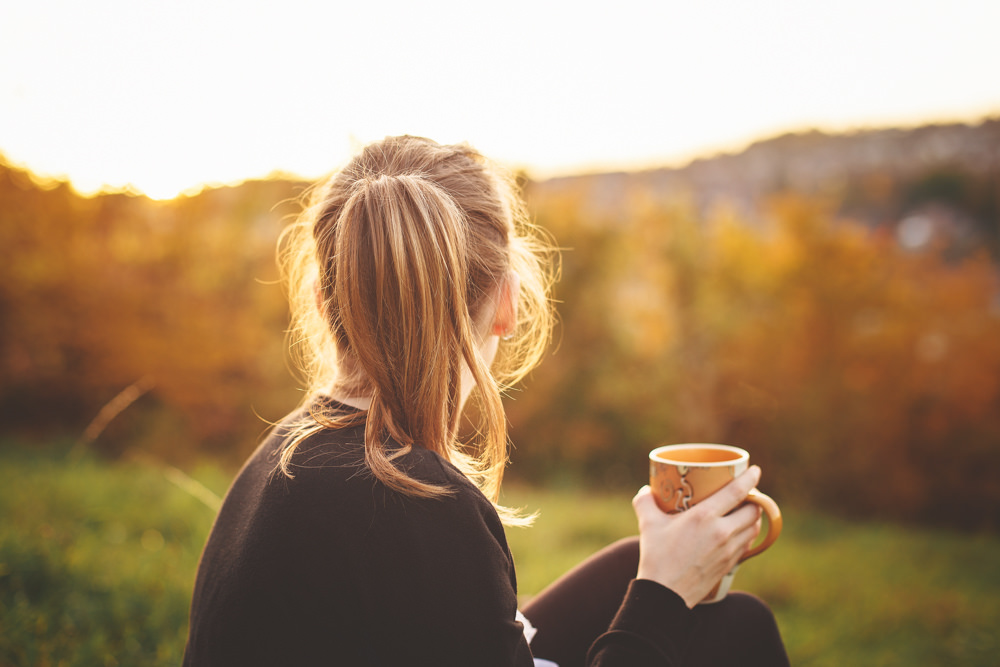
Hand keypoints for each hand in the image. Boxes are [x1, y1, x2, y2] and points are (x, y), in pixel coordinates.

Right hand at [632, 466, 763, 607]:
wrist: (665, 594)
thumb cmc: (656, 557)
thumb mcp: (648, 524)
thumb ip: (645, 502)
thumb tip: (646, 490)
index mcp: (704, 517)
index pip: (737, 492)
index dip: (750, 478)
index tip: (755, 469)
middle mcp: (722, 532)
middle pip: (753, 510)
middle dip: (754, 499)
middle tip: (746, 492)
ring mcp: (729, 550)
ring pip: (754, 528)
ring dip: (754, 517)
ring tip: (745, 510)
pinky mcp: (730, 564)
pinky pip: (747, 544)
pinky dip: (748, 534)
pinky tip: (739, 532)